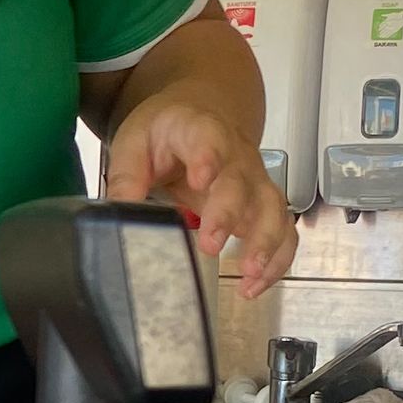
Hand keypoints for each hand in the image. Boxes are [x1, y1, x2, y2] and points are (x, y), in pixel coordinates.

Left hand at [104, 97, 296, 300]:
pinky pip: (283, 231)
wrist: (201, 117)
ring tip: (248, 272)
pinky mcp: (262, 205)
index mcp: (199, 130)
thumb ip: (126, 176)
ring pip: (272, 207)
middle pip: (241, 182)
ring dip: (265, 241)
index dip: (208, 157)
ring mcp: (254, 181)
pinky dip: (276, 259)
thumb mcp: (134, 143)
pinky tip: (254, 285)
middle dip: (229, 213)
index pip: (208, 139)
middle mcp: (235, 155)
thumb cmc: (165, 135)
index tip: (200, 180)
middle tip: (211, 244)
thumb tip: (119, 214)